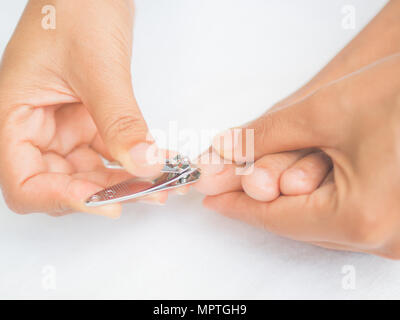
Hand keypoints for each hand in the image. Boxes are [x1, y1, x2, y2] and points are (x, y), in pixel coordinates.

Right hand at [0, 0, 165, 217]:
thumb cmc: (76, 7)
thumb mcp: (97, 67)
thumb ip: (119, 120)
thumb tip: (145, 164)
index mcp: (13, 117)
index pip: (24, 183)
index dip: (61, 199)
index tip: (109, 202)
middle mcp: (35, 130)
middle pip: (63, 184)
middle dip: (109, 193)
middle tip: (153, 191)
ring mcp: (63, 128)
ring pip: (92, 173)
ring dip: (129, 182)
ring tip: (169, 183)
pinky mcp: (89, 123)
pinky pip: (111, 153)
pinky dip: (137, 160)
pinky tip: (165, 162)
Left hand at [204, 54, 399, 258]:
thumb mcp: (324, 111)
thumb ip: (266, 138)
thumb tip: (224, 153)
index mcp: (363, 218)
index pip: (278, 220)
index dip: (239, 207)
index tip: (212, 199)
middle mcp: (385, 237)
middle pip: (299, 225)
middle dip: (261, 202)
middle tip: (227, 187)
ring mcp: (398, 235)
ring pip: (323, 224)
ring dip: (289, 203)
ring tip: (256, 184)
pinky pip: (348, 220)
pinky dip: (319, 203)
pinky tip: (299, 187)